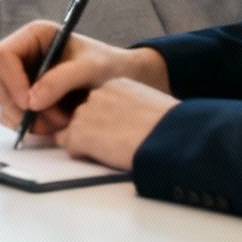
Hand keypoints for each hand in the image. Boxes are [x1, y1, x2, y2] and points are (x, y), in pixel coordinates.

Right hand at [0, 20, 169, 143]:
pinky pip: (13, 118)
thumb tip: (32, 101)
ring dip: (31, 120)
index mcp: (33, 38)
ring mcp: (21, 80)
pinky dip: (32, 127)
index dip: (12, 80)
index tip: (32, 104)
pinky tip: (57, 125)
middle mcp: (22, 57)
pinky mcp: (26, 100)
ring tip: (63, 121)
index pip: (3, 56)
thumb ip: (61, 80)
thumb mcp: (91, 68)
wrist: (123, 85)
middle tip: (54, 119)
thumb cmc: (109, 67)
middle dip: (23, 107)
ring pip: (4, 104)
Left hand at [56, 79, 177, 169]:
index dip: (107, 120)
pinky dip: (84, 155)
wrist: (168, 138)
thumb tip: (130, 121)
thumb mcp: (150, 104)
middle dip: (94, 130)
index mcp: (115, 85)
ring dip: (88, 143)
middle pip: (83, 116)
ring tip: (114, 150)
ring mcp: (84, 113)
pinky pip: (71, 148)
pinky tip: (106, 156)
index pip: (99, 102)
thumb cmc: (170, 127)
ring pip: (74, 132)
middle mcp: (95, 94)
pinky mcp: (78, 134)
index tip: (122, 129)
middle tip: (117, 142)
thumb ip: (131, 107)